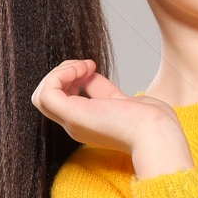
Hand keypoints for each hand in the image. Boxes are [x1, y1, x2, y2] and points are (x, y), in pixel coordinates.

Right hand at [31, 59, 192, 175]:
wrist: (158, 133)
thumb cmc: (151, 122)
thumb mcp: (122, 100)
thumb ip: (103, 90)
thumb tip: (89, 74)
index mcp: (87, 123)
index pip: (62, 97)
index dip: (71, 77)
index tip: (92, 67)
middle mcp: (75, 125)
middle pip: (47, 96)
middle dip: (62, 73)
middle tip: (87, 65)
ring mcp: (72, 122)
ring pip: (40, 95)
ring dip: (58, 73)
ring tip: (82, 66)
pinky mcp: (72, 115)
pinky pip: (46, 93)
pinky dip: (58, 75)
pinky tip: (80, 69)